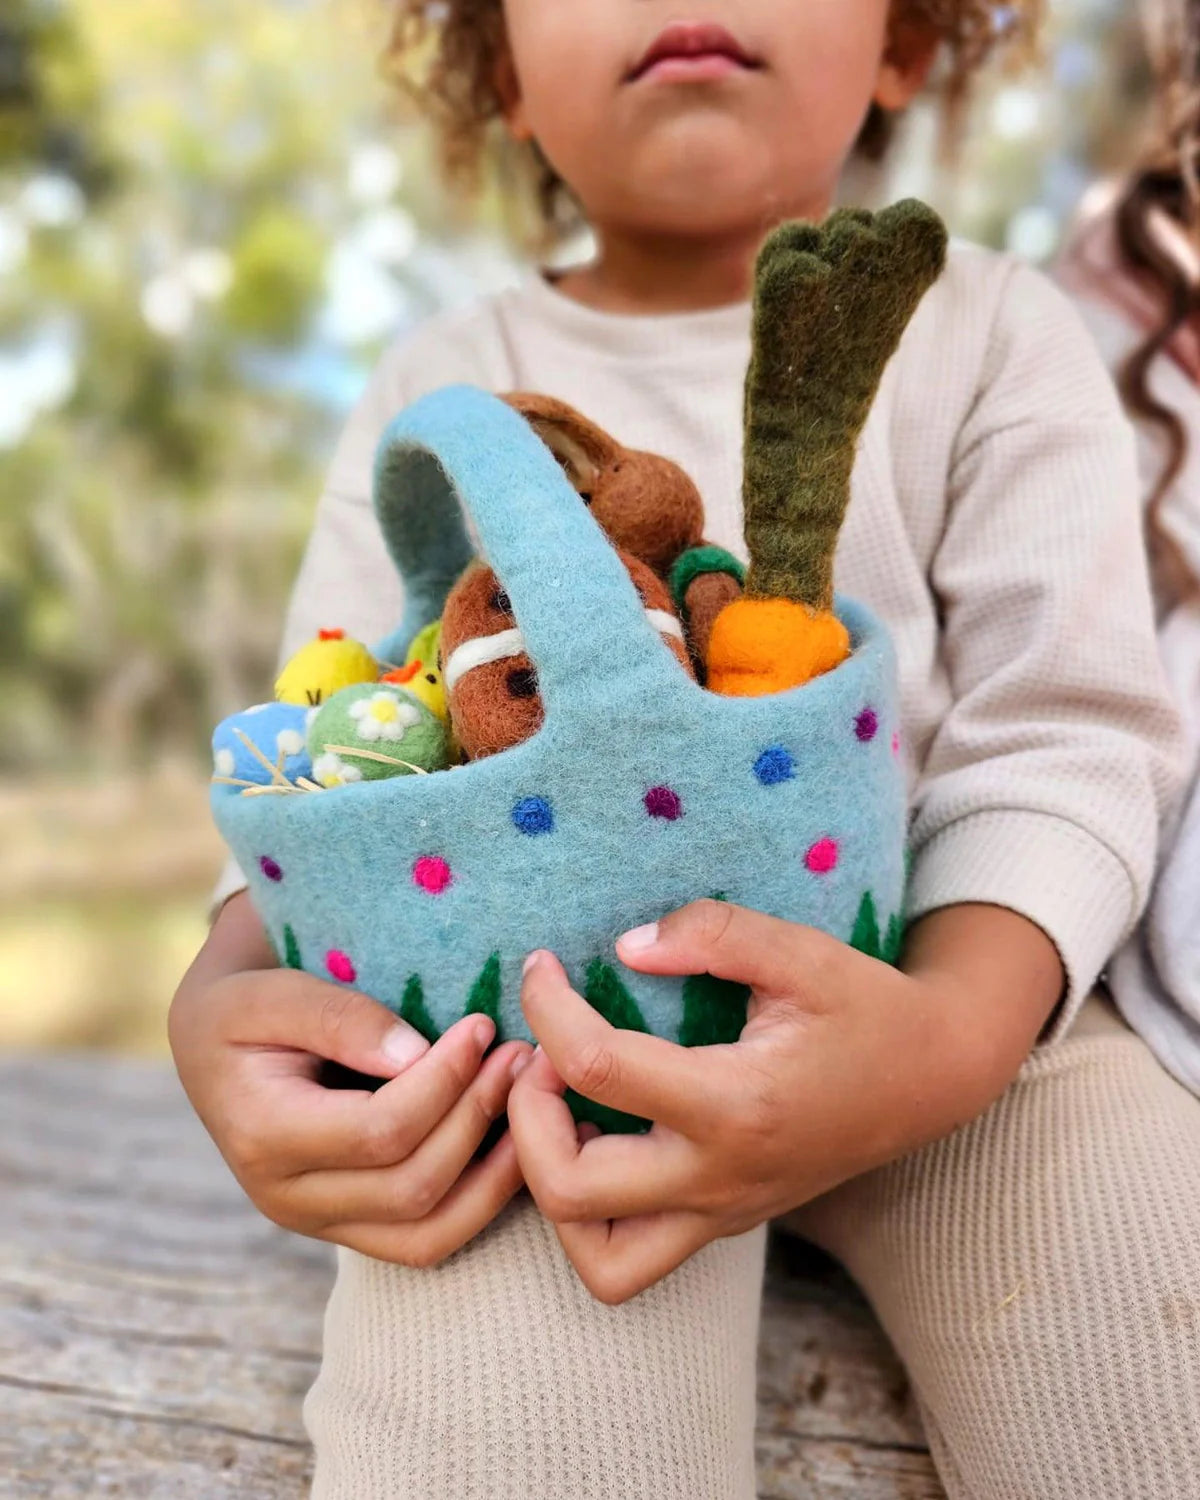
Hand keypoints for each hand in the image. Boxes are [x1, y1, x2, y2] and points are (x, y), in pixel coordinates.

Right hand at [170, 893, 531, 1265]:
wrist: (215, 1046)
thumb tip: (415, 1055)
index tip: (482, 1026)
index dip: (443, 1081)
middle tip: (522, 1055)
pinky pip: (430, 1241)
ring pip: (430, 1230)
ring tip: (533, 1099)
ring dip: (497, 1168)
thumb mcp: (272, 991)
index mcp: (262, 1137)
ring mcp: (320, 1226)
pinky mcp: (351, 1230)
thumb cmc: (246, 1006)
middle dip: (479, 1116)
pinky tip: (518, 1144)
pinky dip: (484, 1200)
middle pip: (412, 1184)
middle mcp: (286, 1199)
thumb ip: (338, 1018)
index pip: (378, 1130)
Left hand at [508, 899, 1060, 1302]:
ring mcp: (722, 1213)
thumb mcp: (802, 951)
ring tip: (559, 1110)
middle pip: (572, 1191)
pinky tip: (597, 1132)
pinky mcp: (723, 1223)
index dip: (547, 1009)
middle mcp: (721, 1178)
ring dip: (550, 1186)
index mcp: (738, 1105)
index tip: (540, 967)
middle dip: (526, 1116)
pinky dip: (587, 1208)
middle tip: (537, 1055)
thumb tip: (625, 947)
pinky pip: (629, 1254)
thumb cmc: (865, 1008)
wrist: (933, 1077)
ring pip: (599, 1260)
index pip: (599, 1068)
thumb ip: (713, 934)